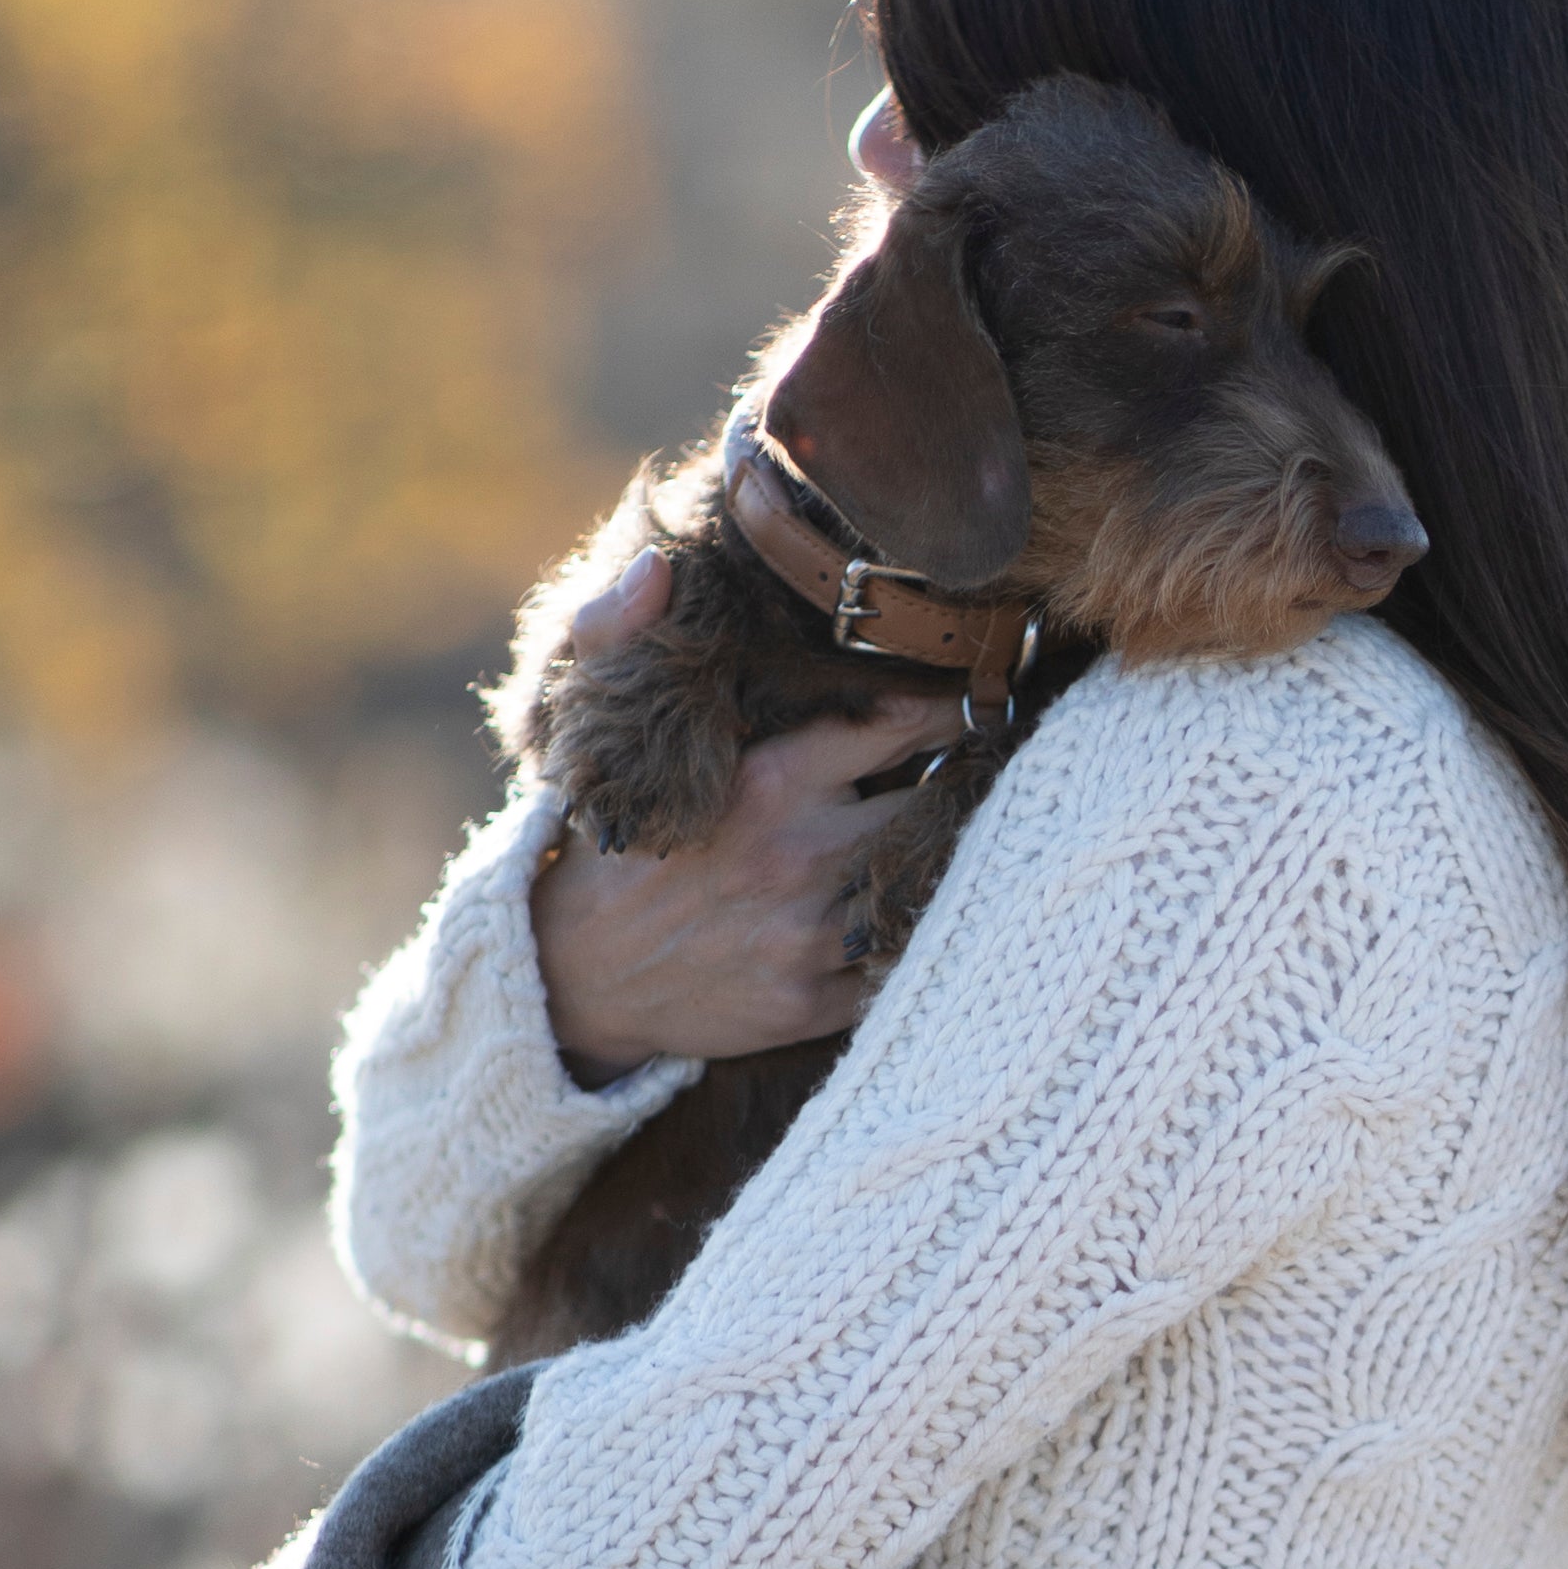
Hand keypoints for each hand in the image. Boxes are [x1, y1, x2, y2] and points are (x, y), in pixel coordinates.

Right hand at [532, 550, 956, 1082]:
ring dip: (954, 858)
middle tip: (992, 768)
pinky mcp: (812, 1002)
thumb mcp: (605, 734)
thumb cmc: (613, 848)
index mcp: (768, 782)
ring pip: (928, 886)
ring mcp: (810, 937)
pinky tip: (926, 913)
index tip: (977, 697)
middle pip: (934, 806)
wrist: (575, 980)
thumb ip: (621, 633)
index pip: (900, 725)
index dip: (951, 707)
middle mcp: (800, 857)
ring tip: (977, 834)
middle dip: (969, 784)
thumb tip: (654, 566)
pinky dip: (918, 935)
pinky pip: (900, 963)